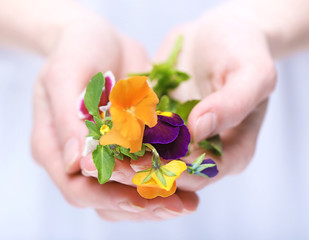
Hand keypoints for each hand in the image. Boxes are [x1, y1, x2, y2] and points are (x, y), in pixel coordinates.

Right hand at [31, 13, 197, 220]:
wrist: (100, 39)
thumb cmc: (76, 49)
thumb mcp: (65, 73)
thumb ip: (67, 118)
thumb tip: (76, 163)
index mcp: (55, 146)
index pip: (76, 187)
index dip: (106, 196)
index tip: (140, 194)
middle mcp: (79, 158)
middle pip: (105, 199)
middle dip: (141, 204)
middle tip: (176, 205)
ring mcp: (105, 155)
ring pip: (127, 194)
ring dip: (157, 200)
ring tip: (189, 202)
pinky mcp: (128, 147)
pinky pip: (145, 173)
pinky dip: (166, 180)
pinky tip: (190, 183)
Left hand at [80, 4, 275, 193]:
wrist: (219, 33)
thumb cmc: (243, 49)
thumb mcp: (253, 72)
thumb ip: (233, 103)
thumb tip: (199, 129)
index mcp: (232, 151)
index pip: (202, 173)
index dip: (172, 173)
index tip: (140, 163)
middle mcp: (203, 152)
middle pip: (171, 174)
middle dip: (137, 172)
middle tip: (104, 166)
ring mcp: (179, 140)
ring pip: (149, 160)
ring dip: (121, 160)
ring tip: (92, 154)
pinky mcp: (159, 125)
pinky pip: (137, 136)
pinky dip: (117, 136)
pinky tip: (95, 132)